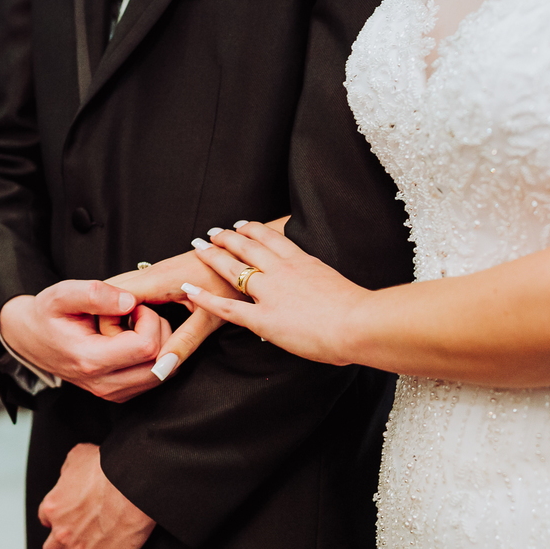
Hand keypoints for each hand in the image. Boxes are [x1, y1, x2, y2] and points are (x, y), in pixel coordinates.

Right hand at [0, 280, 170, 401]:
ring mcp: (112, 392)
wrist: (31, 338)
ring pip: (164, 373)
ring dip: (160, 344)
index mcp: (91, 360)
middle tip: (138, 314)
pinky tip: (136, 338)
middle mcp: (104, 384)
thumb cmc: (47, 315)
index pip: (147, 346)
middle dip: (160, 331)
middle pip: (161, 363)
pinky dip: (156, 356)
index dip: (149, 319)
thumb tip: (130, 301)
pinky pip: (156, 377)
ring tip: (137, 326)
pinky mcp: (119, 393)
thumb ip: (95, 294)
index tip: (133, 305)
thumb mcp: (62, 294)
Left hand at [39, 443, 155, 548]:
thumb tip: (69, 473)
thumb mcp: (80, 455)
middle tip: (72, 547)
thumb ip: (69, 468)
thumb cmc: (109, 466)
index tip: (66, 519)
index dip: (56, 520)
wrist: (132, 484)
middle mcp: (61, 532)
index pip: (46, 518)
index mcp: (54, 506)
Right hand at [99, 247, 249, 378]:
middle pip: (112, 292)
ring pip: (121, 290)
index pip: (114, 299)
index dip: (107, 321)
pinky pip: (132, 289)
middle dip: (108, 318)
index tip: (110, 343)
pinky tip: (135, 324)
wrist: (249, 255)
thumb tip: (161, 368)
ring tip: (124, 336)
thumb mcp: (210, 319)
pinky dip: (127, 306)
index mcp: (158, 279)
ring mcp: (155, 270)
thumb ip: (183, 343)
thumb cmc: (234, 282)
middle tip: (114, 343)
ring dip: (117, 312)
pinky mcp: (161, 273)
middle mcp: (152, 271)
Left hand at [181, 221, 369, 364]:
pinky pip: (227, 307)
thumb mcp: (339, 288)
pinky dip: (205, 298)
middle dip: (228, 237)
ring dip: (213, 256)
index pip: (272, 238)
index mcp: (303, 262)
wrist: (358, 323)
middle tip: (214, 231)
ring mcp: (270, 293)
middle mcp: (282, 271)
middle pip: (248, 247)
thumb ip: (322, 287)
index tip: (242, 225)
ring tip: (199, 247)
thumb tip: (321, 295)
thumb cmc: (359, 312)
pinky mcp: (263, 318)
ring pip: (234, 269)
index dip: (254, 230)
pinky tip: (189, 290)